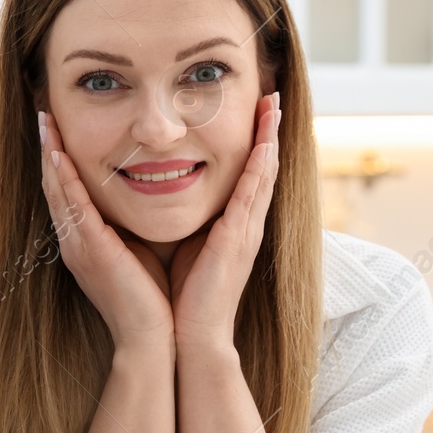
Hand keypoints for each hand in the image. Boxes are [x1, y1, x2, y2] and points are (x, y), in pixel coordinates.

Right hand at [39, 108, 174, 347]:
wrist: (152, 339)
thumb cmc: (150, 301)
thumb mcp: (137, 254)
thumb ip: (129, 230)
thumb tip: (138, 205)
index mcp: (86, 244)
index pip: (67, 194)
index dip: (60, 163)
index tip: (58, 132)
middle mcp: (75, 242)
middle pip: (54, 187)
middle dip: (49, 150)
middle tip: (43, 116)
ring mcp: (78, 247)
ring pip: (58, 191)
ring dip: (51, 155)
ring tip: (45, 123)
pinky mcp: (90, 250)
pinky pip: (73, 207)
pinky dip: (64, 179)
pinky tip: (58, 154)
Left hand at [169, 91, 281, 349]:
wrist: (187, 338)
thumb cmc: (179, 298)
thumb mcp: (181, 247)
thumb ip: (181, 223)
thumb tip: (159, 197)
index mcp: (231, 227)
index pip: (245, 175)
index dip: (252, 144)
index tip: (254, 112)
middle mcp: (244, 225)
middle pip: (262, 168)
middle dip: (268, 131)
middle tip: (271, 95)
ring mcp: (246, 232)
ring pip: (264, 174)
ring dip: (270, 137)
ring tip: (273, 104)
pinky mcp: (239, 241)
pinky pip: (254, 194)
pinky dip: (262, 165)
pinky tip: (267, 141)